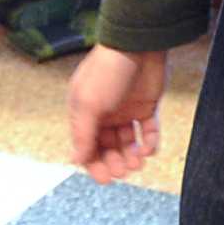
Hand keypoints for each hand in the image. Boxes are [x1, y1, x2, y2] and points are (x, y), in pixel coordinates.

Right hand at [67, 45, 165, 182]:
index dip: (94, 163)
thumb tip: (75, 159)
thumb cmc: (106, 72)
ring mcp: (125, 110)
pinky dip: (149, 143)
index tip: (105, 178)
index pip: (86, 145)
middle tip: (123, 170)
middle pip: (107, 147)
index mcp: (84, 112)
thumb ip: (83, 134)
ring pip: (128, 142)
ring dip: (132, 155)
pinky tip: (148, 148)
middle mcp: (103, 113)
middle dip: (114, 161)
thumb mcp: (88, 104)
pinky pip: (148, 131)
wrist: (138, 46)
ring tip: (137, 161)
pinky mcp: (146, 107)